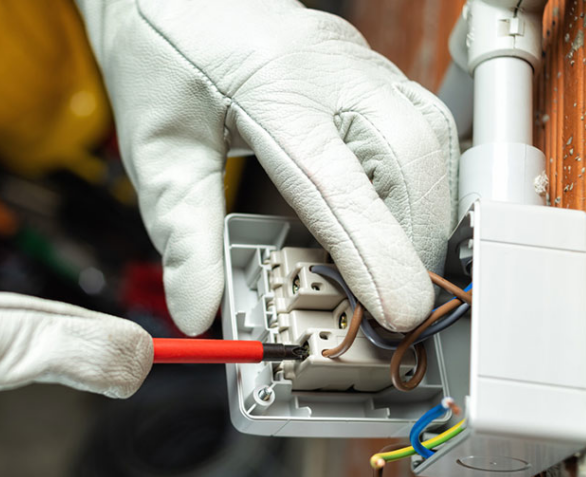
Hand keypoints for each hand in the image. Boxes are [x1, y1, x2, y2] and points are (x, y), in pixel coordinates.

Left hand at [77, 0, 458, 334]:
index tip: (397, 311)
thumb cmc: (162, 57)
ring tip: (394, 272)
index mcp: (273, 88)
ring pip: (429, 143)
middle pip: (408, 158)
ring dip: (421, 214)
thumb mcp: (157, 150)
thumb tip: (198, 309)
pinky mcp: (370, 71)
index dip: (373, 252)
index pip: (336, 181)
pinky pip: (420, 128)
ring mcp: (360, 65)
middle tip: (391, 307)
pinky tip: (392, 221)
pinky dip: (418, 185)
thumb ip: (182, 233)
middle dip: (410, 240)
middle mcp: (333, 69)